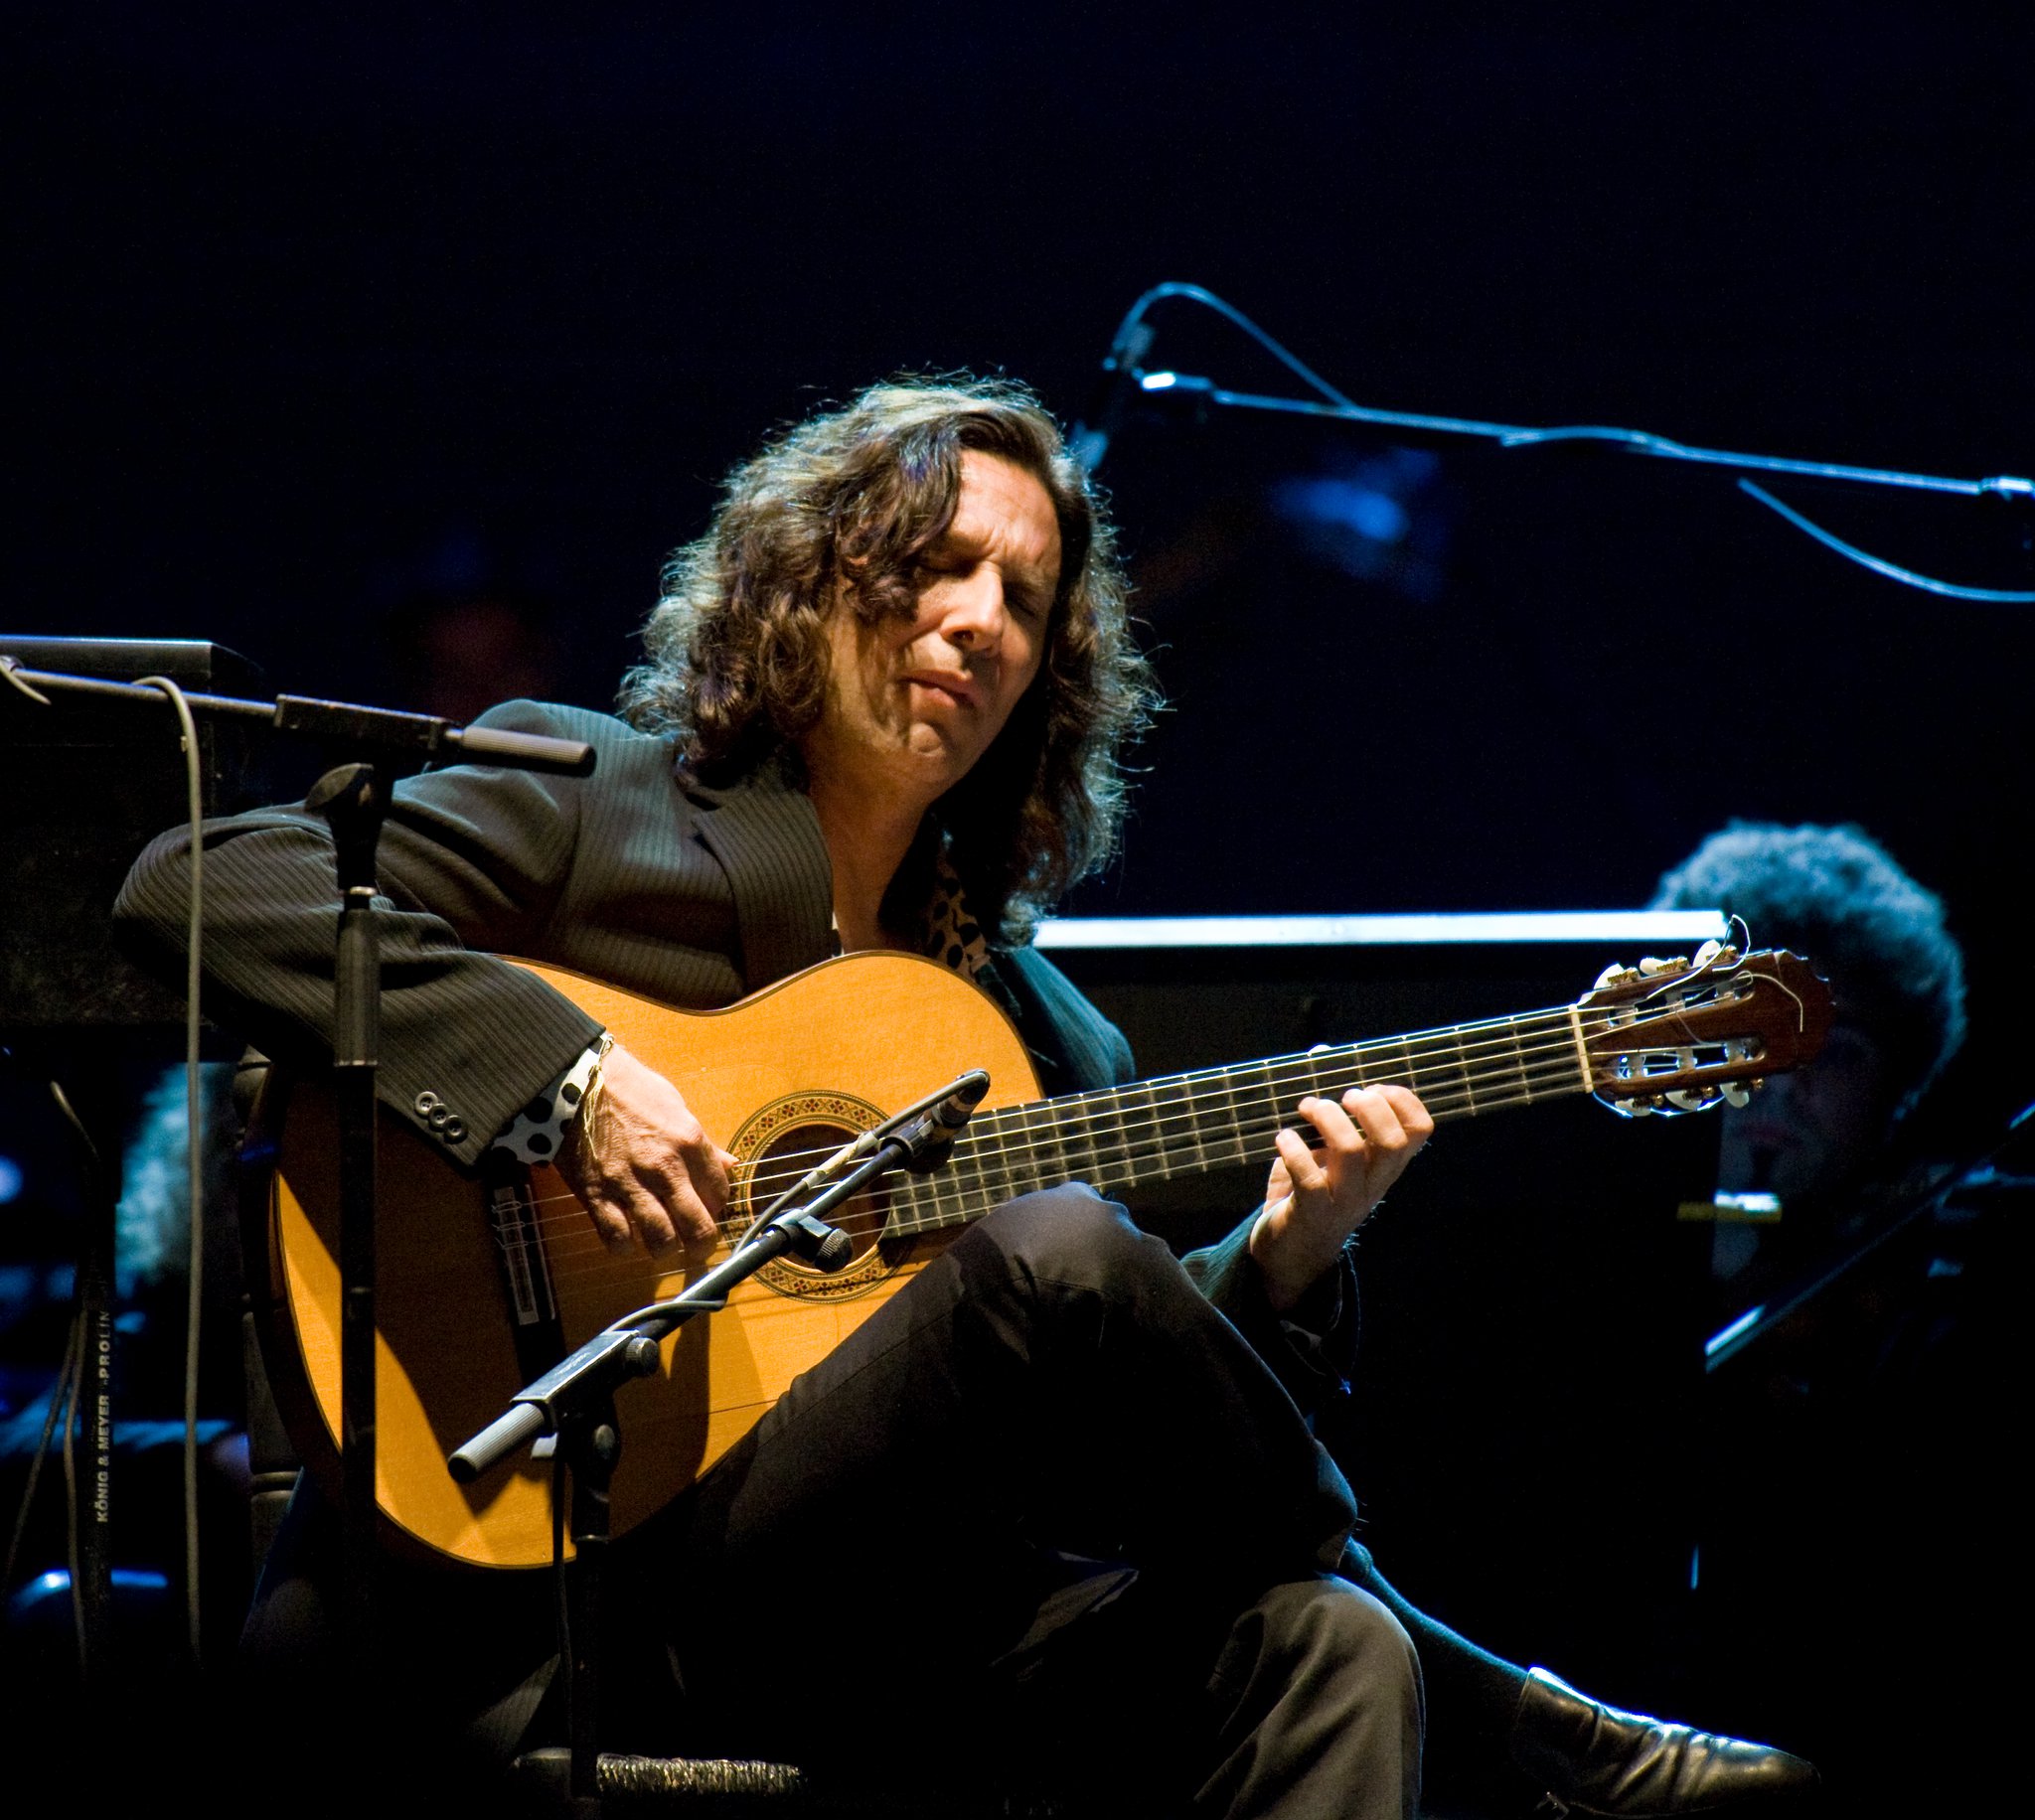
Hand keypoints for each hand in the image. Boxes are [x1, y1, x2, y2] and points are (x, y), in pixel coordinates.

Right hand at [554, 1042, 734, 1263]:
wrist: (576, 1082)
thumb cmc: (630, 1088)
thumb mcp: (676, 1106)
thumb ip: (703, 1143)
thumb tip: (728, 1164)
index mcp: (689, 1142)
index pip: (721, 1193)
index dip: (717, 1206)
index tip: (708, 1207)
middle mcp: (665, 1168)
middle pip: (698, 1227)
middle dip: (701, 1244)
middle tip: (696, 1245)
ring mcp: (630, 1184)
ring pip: (661, 1240)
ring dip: (664, 1248)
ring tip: (661, 1242)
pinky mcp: (596, 1194)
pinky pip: (616, 1237)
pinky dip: (624, 1246)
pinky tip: (627, 1239)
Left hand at [1251, 1085, 1433, 1310]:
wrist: (1290, 1254)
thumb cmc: (1310, 1192)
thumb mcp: (1329, 1154)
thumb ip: (1332, 1111)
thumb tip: (1321, 1052)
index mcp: (1384, 1168)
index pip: (1419, 1132)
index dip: (1403, 1100)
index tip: (1373, 1087)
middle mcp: (1372, 1185)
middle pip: (1394, 1142)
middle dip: (1370, 1108)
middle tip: (1344, 1097)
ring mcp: (1343, 1201)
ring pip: (1351, 1152)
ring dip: (1328, 1118)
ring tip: (1307, 1108)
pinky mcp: (1311, 1213)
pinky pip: (1308, 1178)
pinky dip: (1293, 1149)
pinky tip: (1283, 1139)